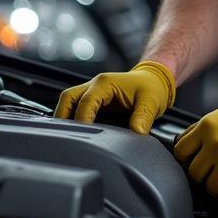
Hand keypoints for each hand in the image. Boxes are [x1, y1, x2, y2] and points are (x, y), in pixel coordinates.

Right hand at [53, 61, 175, 133]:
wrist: (155, 80)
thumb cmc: (152, 87)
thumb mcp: (151, 101)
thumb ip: (143, 117)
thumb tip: (137, 132)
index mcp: (106, 83)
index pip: (86, 101)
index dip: (83, 119)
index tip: (84, 135)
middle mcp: (95, 85)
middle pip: (68, 97)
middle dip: (63, 116)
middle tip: (65, 137)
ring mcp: (93, 91)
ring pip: (69, 101)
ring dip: (65, 116)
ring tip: (66, 136)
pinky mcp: (94, 100)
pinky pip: (76, 106)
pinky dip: (72, 117)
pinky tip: (75, 133)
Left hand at [173, 96, 217, 198]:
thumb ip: (200, 129)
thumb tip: (183, 144)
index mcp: (207, 127)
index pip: (180, 151)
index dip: (185, 158)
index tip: (192, 161)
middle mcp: (216, 144)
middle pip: (194, 172)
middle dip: (201, 173)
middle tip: (210, 171)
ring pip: (209, 187)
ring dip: (216, 184)